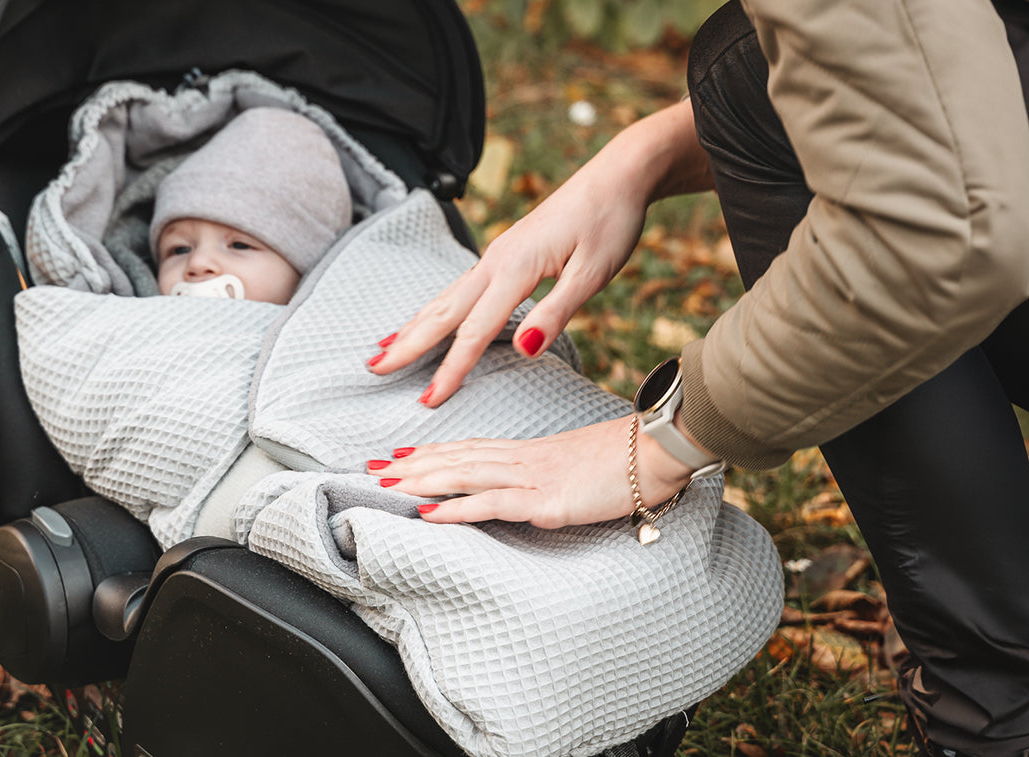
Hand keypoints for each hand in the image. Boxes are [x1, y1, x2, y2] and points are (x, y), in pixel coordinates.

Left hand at [366, 417, 694, 529]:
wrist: (659, 451)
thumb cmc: (627, 460)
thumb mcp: (578, 468)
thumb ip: (551, 476)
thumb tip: (538, 488)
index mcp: (528, 452)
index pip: (468, 449)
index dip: (430, 452)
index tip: (397, 455)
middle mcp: (521, 460)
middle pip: (454, 458)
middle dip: (409, 466)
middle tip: (369, 469)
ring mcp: (531, 478)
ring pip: (462, 476)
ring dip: (419, 482)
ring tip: (384, 485)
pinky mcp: (544, 500)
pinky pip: (490, 504)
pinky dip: (455, 509)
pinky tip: (427, 514)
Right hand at [368, 161, 646, 405]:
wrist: (617, 176)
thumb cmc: (610, 222)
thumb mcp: (594, 272)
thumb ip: (556, 312)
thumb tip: (525, 350)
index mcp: (516, 268)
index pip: (475, 331)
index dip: (450, 368)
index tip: (428, 399)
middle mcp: (495, 261)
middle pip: (443, 311)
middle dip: (408, 343)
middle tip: (373, 371)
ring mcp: (496, 256)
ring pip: (445, 297)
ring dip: (413, 325)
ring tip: (383, 349)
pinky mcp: (504, 254)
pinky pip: (458, 288)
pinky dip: (434, 308)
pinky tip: (426, 318)